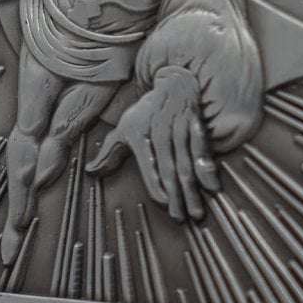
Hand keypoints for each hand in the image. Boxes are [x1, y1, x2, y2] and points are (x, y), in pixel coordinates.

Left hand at [86, 67, 219, 220]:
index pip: (148, 162)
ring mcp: (179, 129)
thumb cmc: (147, 113)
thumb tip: (90, 172)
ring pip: (187, 162)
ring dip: (192, 189)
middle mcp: (160, 131)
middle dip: (176, 194)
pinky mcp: (196, 127)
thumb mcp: (125, 128)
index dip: (155, 182)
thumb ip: (109, 153)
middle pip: (169, 167)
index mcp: (140, 134)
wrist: (173, 85)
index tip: (161, 201)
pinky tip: (212, 187)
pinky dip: (208, 168)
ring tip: (196, 212)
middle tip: (181, 217)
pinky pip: (202, 150)